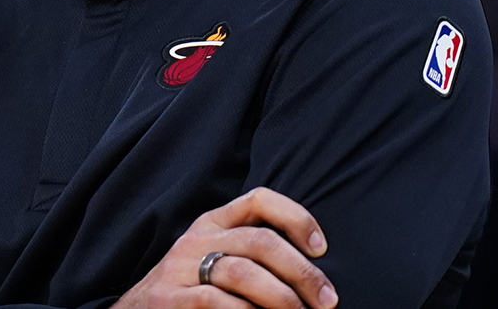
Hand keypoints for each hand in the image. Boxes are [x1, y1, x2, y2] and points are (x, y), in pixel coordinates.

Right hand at [113, 187, 336, 308]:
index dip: (296, 217)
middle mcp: (197, 238)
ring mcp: (181, 268)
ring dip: (282, 298)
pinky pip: (218, 302)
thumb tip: (313, 271)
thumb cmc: (190, 289)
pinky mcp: (170, 299)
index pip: (259, 199)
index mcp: (212, 222)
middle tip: (327, 300)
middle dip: (302, 272)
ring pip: (243, 273)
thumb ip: (250, 253)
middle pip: (260, 241)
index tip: (322, 248)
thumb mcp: (214, 258)